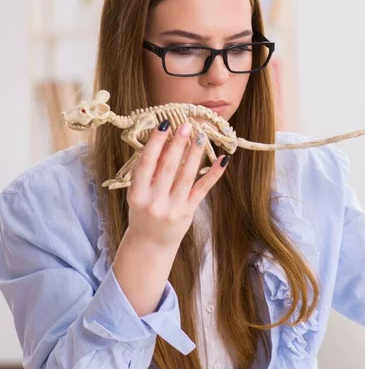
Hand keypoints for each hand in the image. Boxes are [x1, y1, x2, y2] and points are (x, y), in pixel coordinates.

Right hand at [125, 120, 228, 249]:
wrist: (150, 243)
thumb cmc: (143, 212)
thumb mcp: (139, 193)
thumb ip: (150, 171)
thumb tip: (166, 141)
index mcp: (137, 194)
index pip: (147, 163)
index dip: (155, 142)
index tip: (164, 124)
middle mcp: (154, 201)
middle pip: (168, 167)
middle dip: (178, 144)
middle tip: (186, 125)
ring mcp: (173, 208)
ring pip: (186, 176)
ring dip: (195, 154)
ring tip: (201, 136)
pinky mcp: (188, 212)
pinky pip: (202, 189)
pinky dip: (213, 173)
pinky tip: (223, 160)